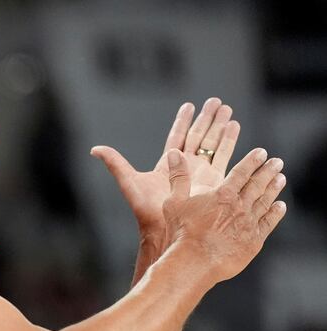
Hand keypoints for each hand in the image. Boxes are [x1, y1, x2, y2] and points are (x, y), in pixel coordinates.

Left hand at [91, 98, 239, 231]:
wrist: (166, 230)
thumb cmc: (146, 209)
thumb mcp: (128, 181)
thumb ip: (114, 163)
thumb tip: (94, 149)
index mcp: (168, 164)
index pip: (177, 136)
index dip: (183, 121)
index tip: (189, 105)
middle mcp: (186, 166)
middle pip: (198, 136)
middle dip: (207, 119)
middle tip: (216, 101)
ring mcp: (201, 173)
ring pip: (212, 144)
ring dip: (220, 126)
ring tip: (227, 109)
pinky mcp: (214, 182)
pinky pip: (224, 157)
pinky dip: (230, 142)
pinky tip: (235, 127)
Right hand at [163, 148, 286, 281]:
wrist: (195, 261)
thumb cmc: (182, 232)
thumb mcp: (174, 201)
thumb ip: (178, 177)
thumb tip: (175, 155)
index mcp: (222, 195)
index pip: (241, 173)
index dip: (252, 161)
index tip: (261, 153)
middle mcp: (240, 206)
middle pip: (258, 185)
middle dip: (268, 171)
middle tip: (277, 162)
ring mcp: (249, 224)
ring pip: (265, 202)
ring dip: (274, 189)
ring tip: (281, 179)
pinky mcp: (253, 241)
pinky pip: (268, 223)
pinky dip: (276, 213)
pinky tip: (280, 206)